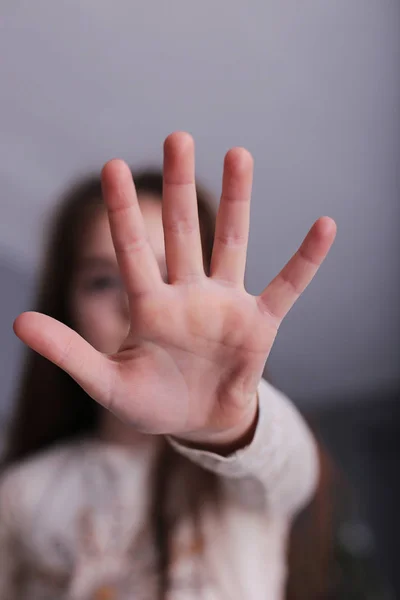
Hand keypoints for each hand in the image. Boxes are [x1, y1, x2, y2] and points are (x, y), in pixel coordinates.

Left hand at [14, 132, 335, 447]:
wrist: (197, 422)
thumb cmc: (151, 402)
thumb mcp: (106, 382)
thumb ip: (69, 351)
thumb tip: (18, 321)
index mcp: (149, 306)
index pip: (132, 249)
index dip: (124, 211)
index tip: (112, 167)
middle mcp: (188, 294)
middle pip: (184, 231)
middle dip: (180, 186)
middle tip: (176, 135)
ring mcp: (225, 304)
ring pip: (231, 243)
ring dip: (237, 200)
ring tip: (238, 153)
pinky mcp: (259, 323)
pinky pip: (286, 285)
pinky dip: (305, 260)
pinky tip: (325, 225)